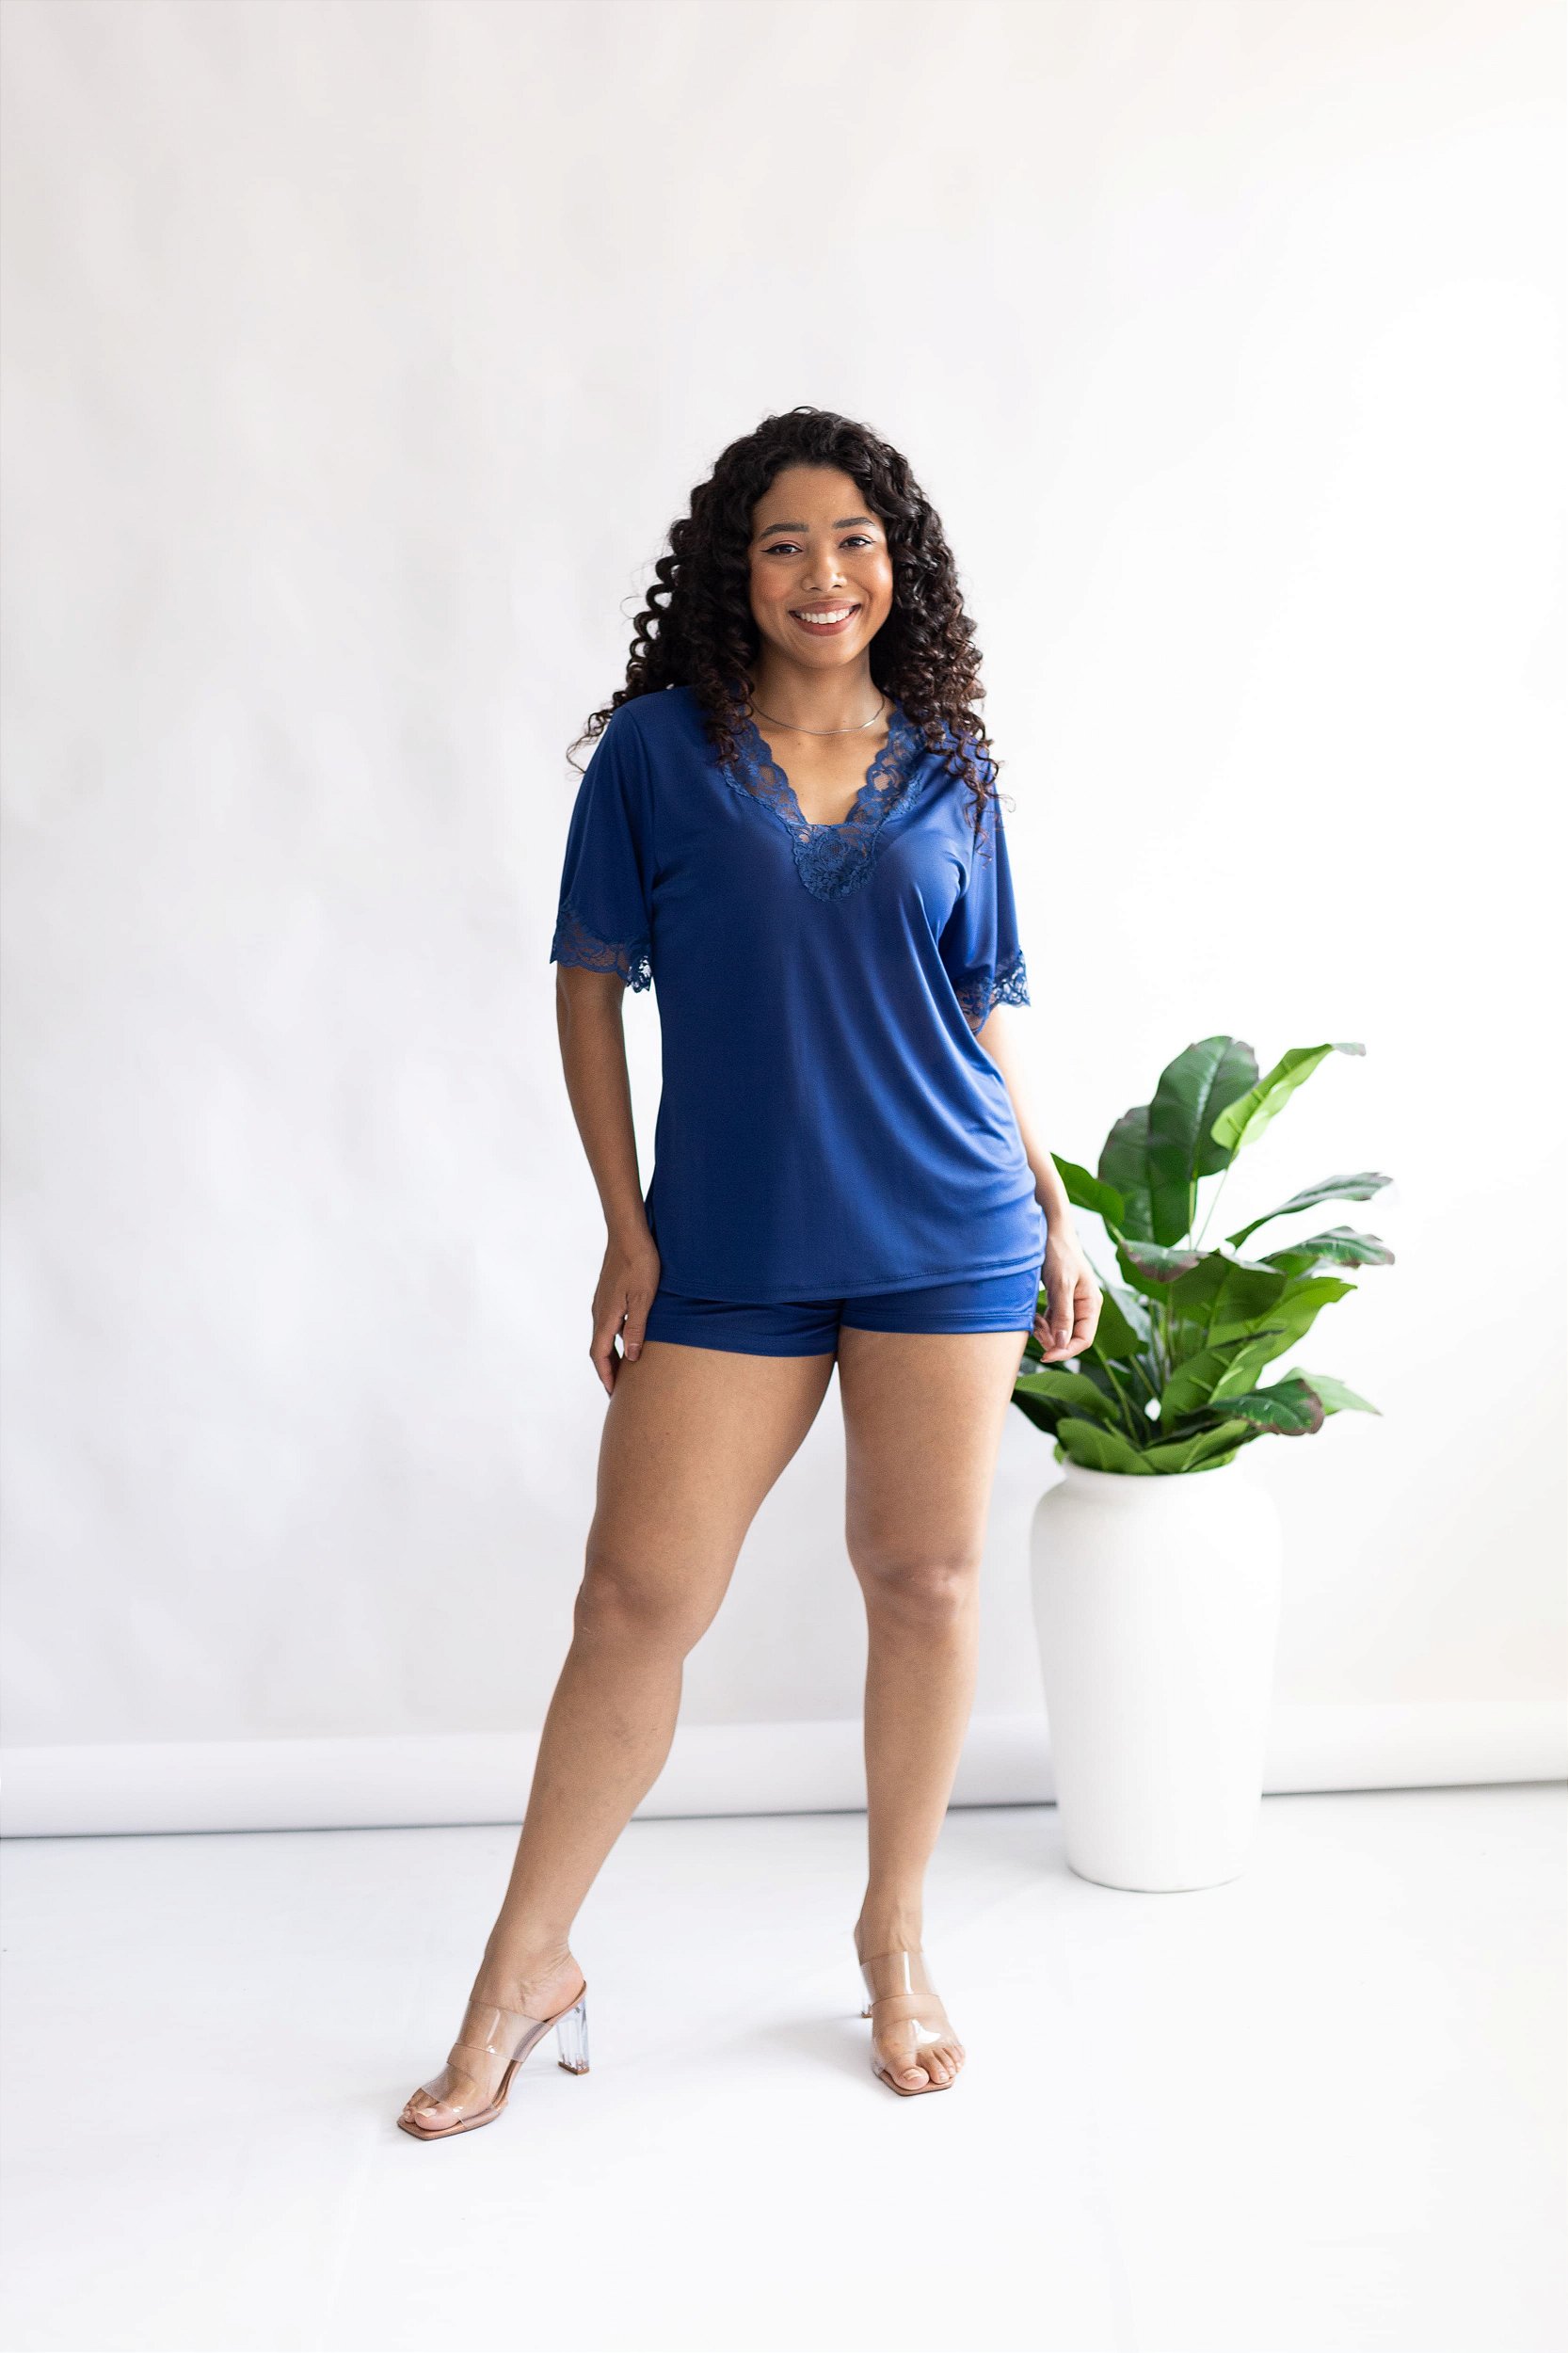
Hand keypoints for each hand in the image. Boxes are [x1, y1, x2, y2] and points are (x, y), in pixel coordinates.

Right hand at [590, 1230, 660, 1394]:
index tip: (613, 1394)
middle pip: (599, 1349)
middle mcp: (599, 1311)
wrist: (628, 1233)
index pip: (600, 1355)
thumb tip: (630, 1358)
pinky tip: (628, 1339)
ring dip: (611, 1355)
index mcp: (606, 1316)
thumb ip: (636, 1329)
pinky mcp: (609, 1294)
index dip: (606, 1376)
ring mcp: (602, 1302)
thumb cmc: (640, 1263)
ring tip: (625, 1370)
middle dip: (608, 1370)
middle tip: (619, 1389)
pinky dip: (614, 1339)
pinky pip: (608, 1324)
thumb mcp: (643, 1299)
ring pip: (603, 1336)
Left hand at [1034, 1224, 1101, 1363]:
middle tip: (1035, 1329)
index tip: (1045, 1356)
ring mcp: (1070, 1303)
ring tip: (1033, 1319)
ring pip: (1058, 1331)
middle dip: (1052, 1340)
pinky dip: (1040, 1322)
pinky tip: (1032, 1314)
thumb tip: (1061, 1344)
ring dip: (1045, 1331)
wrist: (1050, 1229)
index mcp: (1091, 1304)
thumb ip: (1063, 1315)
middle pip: (1070, 1338)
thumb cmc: (1059, 1252)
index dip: (1066, 1351)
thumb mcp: (1061, 1284)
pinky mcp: (1058, 1299)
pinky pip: (1050, 1320)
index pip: (1084, 1340)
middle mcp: (1083, 1306)